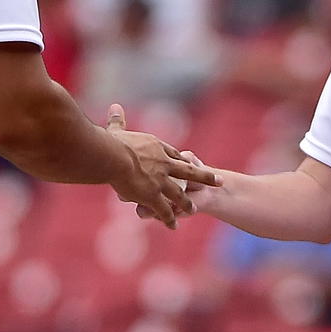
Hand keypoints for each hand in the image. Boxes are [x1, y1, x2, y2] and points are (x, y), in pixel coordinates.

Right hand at [106, 104, 220, 228]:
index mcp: (156, 148)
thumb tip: (114, 106)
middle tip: (219, 181)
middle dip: (204, 177)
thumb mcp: (116, 129)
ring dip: (186, 202)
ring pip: (179, 194)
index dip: (181, 160)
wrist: (111, 157)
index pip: (173, 155)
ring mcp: (160, 181)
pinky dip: (169, 218)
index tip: (189, 162)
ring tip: (193, 209)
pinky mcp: (153, 195)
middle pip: (189, 171)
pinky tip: (174, 225)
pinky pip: (163, 209)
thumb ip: (118, 120)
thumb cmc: (111, 142)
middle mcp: (164, 164)